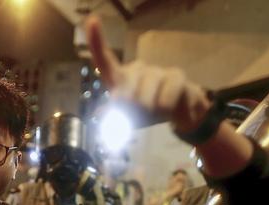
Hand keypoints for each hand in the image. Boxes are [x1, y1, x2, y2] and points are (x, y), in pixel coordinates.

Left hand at [85, 15, 210, 133]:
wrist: (177, 112)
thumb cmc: (146, 112)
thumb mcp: (127, 119)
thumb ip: (113, 118)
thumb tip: (101, 114)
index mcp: (119, 78)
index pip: (104, 59)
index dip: (97, 41)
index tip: (91, 21)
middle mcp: (136, 69)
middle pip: (124, 93)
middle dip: (129, 112)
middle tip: (137, 117)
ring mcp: (156, 70)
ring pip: (144, 99)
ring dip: (148, 113)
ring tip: (154, 112)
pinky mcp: (175, 75)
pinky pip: (164, 99)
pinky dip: (164, 109)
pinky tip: (167, 109)